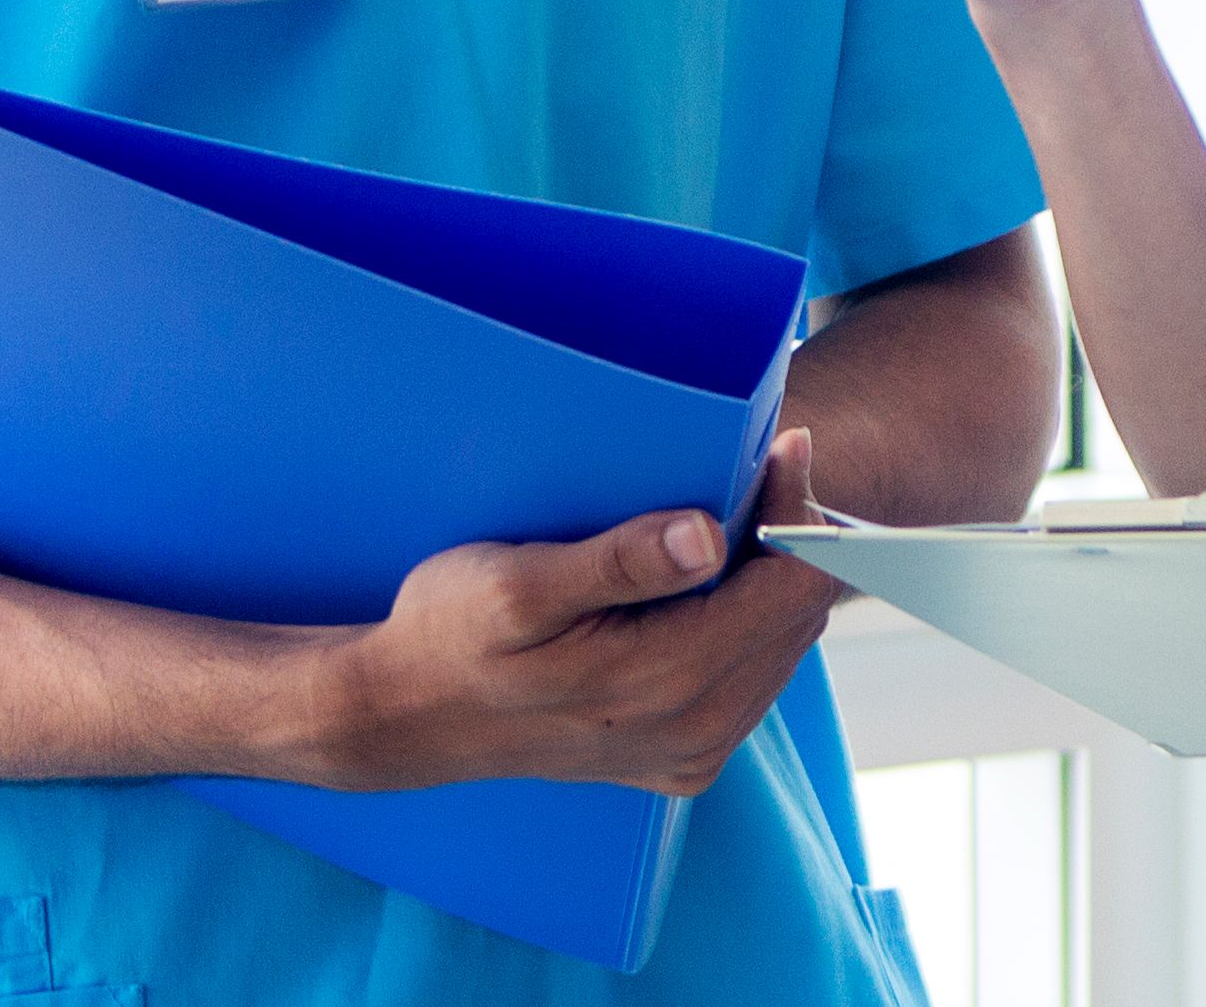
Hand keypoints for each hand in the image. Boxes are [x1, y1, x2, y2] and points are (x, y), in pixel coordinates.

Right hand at [296, 434, 848, 797]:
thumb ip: (618, 562)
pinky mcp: (682, 758)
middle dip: (792, 536)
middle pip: (798, 615)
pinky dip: (749, 622)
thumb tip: (709, 536)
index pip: (792, 587)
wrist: (407, 718)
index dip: (799, 511)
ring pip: (784, 646)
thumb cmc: (451, 633)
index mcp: (665, 680)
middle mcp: (694, 730)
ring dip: (773, 578)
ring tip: (736, 513)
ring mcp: (691, 752)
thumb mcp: (517, 585)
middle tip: (763, 463)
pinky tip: (711, 581)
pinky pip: (754, 678)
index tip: (784, 446)